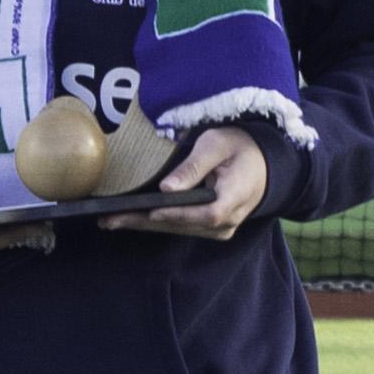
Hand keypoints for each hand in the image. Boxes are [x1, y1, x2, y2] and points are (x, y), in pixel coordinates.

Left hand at [103, 125, 267, 239]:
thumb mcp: (217, 144)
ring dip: (146, 225)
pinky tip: (133, 220)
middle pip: (185, 225)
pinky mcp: (213, 229)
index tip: (150, 211)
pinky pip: (183, 228)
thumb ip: (193, 165)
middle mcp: (229, 220)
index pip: (206, 213)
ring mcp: (221, 228)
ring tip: (112, 221)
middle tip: (110, 220)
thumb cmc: (239, 148)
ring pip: (180, 229)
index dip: (177, 214)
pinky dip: (158, 223)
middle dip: (145, 222)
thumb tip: (167, 188)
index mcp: (236, 196)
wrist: (263, 163)